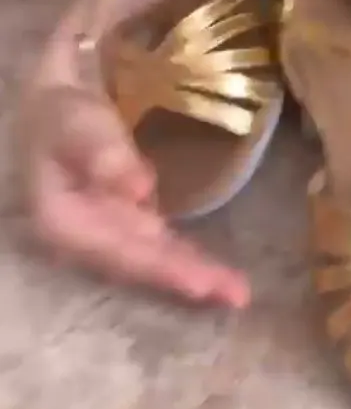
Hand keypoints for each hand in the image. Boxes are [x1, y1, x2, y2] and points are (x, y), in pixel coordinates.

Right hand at [23, 83, 248, 308]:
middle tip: (236, 296)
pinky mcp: (125, 226)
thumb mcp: (76, 122)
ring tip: (235, 292)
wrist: (56, 112)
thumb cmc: (64, 115)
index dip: (162, 268)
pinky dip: (187, 257)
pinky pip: (160, 247)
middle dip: (188, 279)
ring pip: (154, 260)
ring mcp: (106, 236)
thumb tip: (139, 188)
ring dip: (194, 274)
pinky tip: (216, 271)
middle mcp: (83, 242)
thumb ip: (101, 151)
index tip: (201, 284)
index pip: (119, 252)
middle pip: (141, 264)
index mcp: (62, 225)